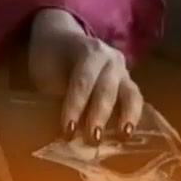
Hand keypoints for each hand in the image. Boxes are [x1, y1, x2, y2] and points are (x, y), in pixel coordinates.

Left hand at [26, 7, 144, 142]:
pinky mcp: (129, 84)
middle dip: (99, 115)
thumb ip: (53, 95)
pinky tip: (127, 135)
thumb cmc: (51, 61)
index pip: (82, 81)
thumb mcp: (46, 74)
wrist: (62, 40)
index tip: (68, 131)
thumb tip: (57, 130)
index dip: (75, 107)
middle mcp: (109, 60)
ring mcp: (122, 71)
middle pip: (106, 89)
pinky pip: (135, 100)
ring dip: (126, 116)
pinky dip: (133, 117)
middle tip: (93, 140)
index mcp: (87, 51)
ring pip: (129, 94)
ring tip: (123, 137)